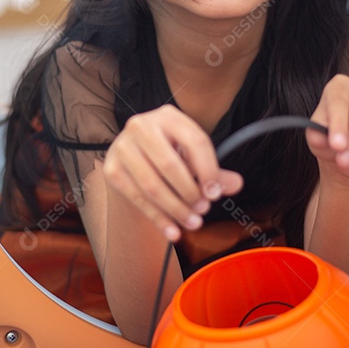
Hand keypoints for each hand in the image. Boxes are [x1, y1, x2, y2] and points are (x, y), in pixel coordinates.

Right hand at [103, 105, 242, 240]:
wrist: (133, 163)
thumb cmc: (170, 157)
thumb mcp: (192, 159)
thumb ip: (214, 172)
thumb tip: (236, 184)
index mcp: (168, 116)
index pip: (195, 141)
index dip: (208, 170)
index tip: (215, 194)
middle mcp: (142, 125)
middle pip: (170, 164)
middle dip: (189, 192)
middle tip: (203, 210)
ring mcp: (123, 146)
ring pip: (152, 184)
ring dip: (175, 209)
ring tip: (193, 223)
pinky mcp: (112, 169)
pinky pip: (138, 198)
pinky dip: (157, 218)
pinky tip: (173, 231)